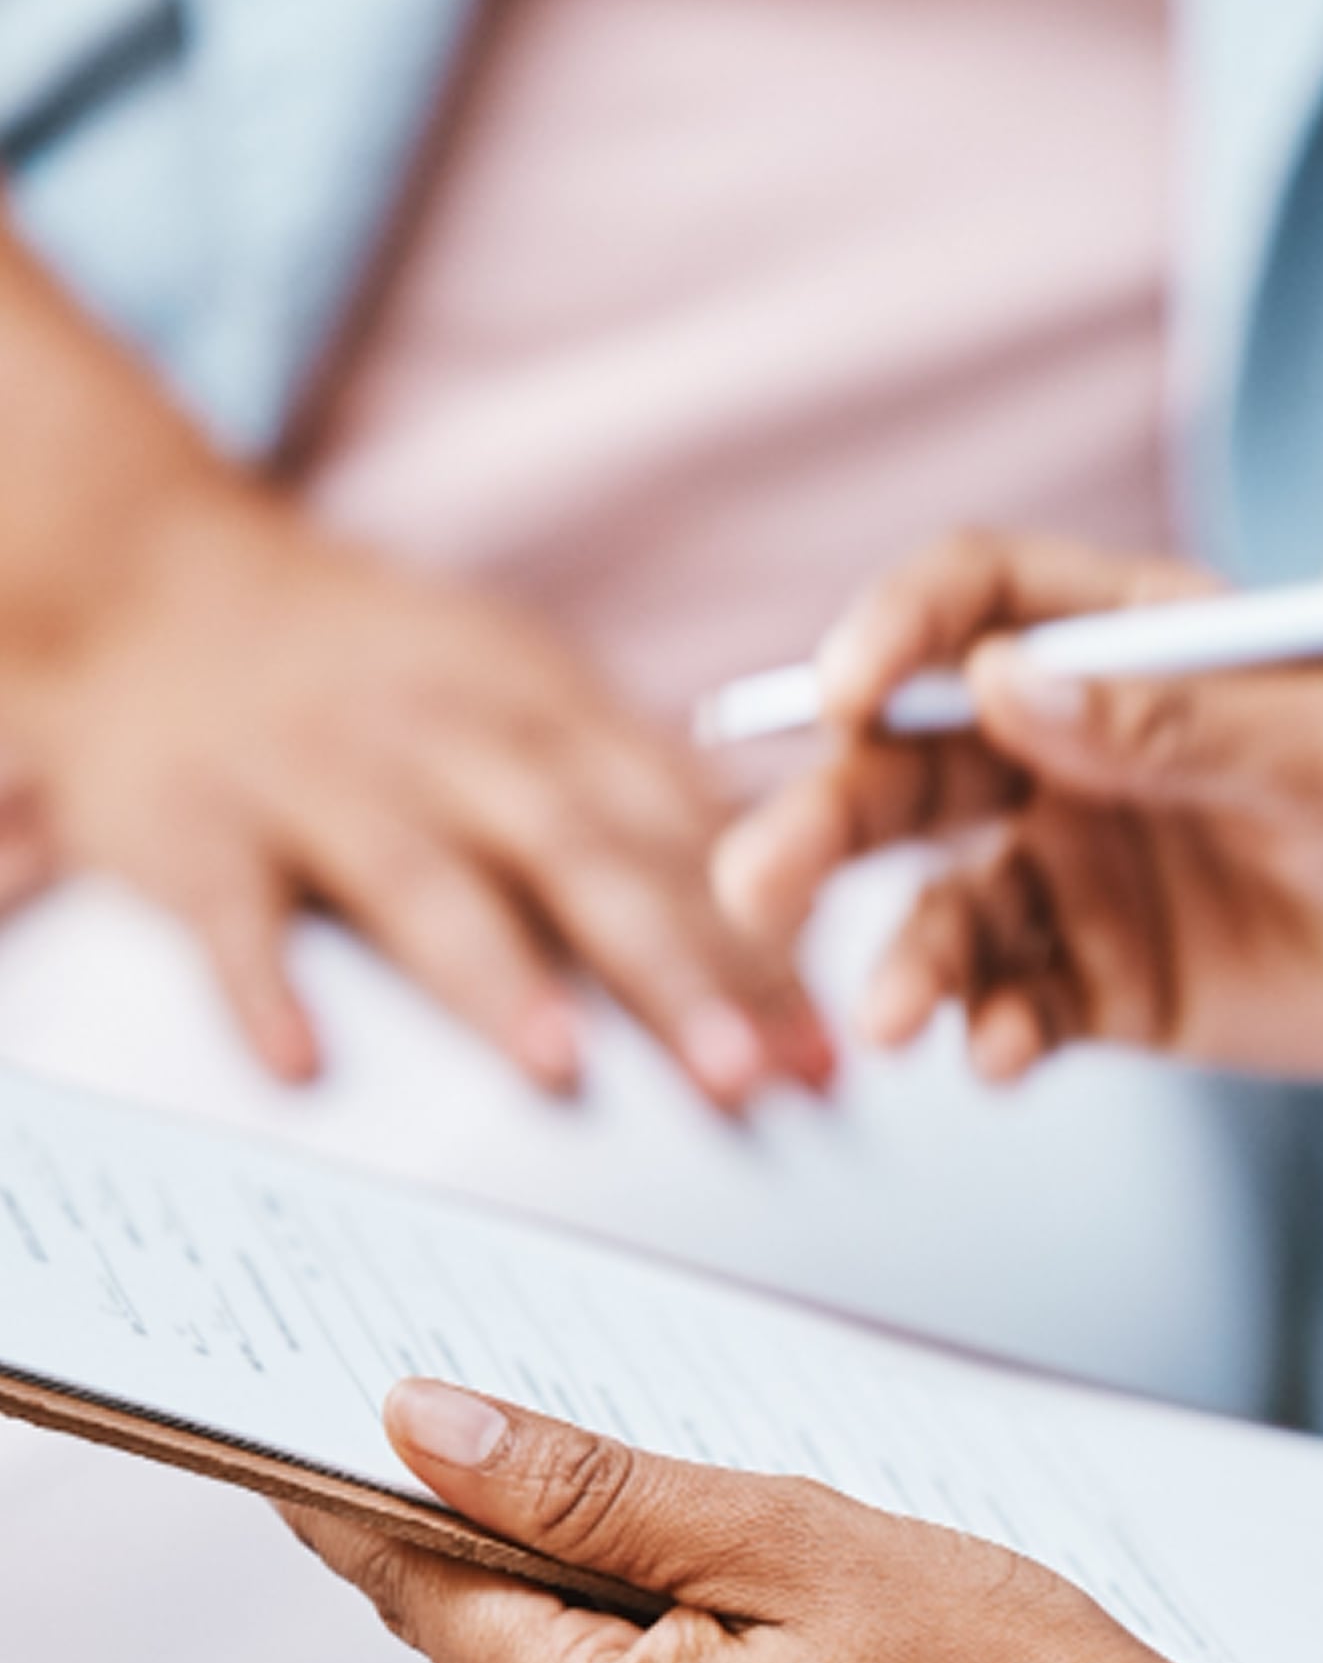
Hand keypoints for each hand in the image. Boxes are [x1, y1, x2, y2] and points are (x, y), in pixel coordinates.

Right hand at [0, 477, 829, 1104]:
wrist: (156, 589)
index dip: (760, 935)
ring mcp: (319, 776)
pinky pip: (231, 909)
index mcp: (546, 708)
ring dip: (496, 976)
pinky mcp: (193, 821)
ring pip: (421, 881)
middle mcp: (448, 736)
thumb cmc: (382, 672)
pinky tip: (303, 1064)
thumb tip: (791, 897)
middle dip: (673, 967)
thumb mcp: (524, 690)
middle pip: (579, 857)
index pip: (678, 832)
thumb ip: (641, 789)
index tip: (827, 1038)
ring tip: (564, 1068)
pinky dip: (263, 984)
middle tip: (751, 1073)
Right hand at [715, 531, 1322, 1091]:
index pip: (970, 606)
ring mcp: (1094, 867)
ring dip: (899, 953)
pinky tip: (999, 1058)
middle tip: (764, 882)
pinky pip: (1017, 1002)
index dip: (890, 636)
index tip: (840, 697)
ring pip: (944, 898)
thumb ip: (1168, 729)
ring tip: (889, 1020)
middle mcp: (1085, 748)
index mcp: (1132, 642)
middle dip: (830, 817)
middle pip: (911, 762)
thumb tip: (1002, 688)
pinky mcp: (1118, 982)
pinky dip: (989, 1030)